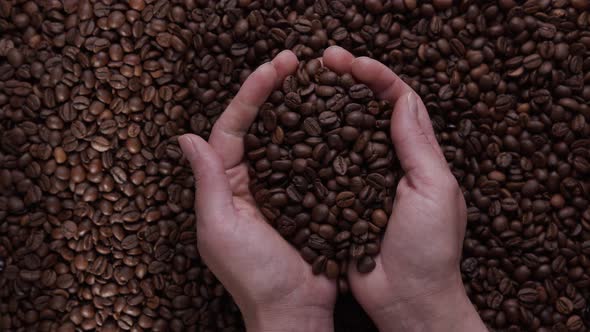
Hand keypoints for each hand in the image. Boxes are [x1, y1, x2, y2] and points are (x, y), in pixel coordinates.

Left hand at [178, 51, 335, 331]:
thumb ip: (208, 182)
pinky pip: (311, 158)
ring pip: (286, 136)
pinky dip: (320, 135)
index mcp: (225, 184)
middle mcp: (250, 180)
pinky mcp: (307, 196)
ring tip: (315, 77)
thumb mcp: (220, 228)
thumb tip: (187, 138)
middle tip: (296, 59)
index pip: (233, 127)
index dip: (251, 93)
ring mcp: (280, 187)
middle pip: (259, 124)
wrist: (296, 310)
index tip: (275, 67)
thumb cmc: (255, 277)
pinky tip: (335, 114)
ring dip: (298, 105)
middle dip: (274, 89)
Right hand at [323, 47, 486, 331]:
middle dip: (349, 80)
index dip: (377, 77)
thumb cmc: (430, 250)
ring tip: (304, 83)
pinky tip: (294, 127)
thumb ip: (417, 145)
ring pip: (343, 133)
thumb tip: (402, 97)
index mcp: (418, 155)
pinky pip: (324, 166)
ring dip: (328, 105)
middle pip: (368, 110)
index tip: (351, 62)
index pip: (399, 102)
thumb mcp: (435, 191)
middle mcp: (389, 161)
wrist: (406, 299)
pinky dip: (311, 144)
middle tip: (323, 60)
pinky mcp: (340, 198)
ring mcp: (362, 179)